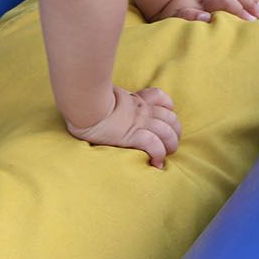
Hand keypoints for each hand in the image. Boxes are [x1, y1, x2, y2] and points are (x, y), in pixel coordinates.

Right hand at [65, 86, 181, 168]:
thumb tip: (107, 101)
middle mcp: (142, 110)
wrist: (84, 104)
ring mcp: (139, 122)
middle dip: (175, 132)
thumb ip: (113, 99)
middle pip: (172, 119)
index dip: (168, 109)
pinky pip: (154, 145)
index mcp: (136, 100)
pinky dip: (158, 154)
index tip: (164, 121)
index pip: (161, 99)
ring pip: (167, 132)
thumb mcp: (105, 95)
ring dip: (170, 146)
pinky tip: (155, 163)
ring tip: (164, 156)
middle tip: (168, 144)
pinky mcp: (132, 135)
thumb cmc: (88, 101)